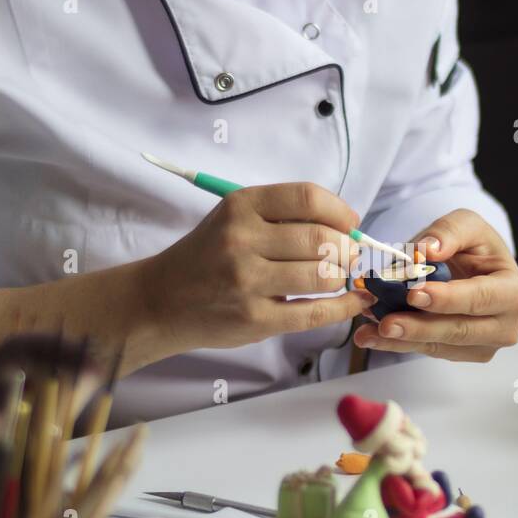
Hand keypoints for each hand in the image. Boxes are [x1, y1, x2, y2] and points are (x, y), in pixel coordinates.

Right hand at [140, 182, 374, 353]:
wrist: (161, 301)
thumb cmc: (207, 256)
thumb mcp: (233, 220)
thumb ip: (281, 217)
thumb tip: (346, 229)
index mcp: (241, 207)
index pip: (307, 197)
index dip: (339, 211)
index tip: (350, 224)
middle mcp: (242, 240)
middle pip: (320, 238)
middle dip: (346, 248)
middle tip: (349, 255)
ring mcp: (248, 282)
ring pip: (322, 276)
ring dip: (342, 276)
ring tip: (339, 276)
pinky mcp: (255, 319)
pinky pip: (315, 313)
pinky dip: (344, 307)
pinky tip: (356, 302)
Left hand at [353, 209, 517, 361]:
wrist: (471, 268)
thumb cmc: (473, 247)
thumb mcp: (465, 225)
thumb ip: (448, 232)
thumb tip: (426, 251)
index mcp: (511, 291)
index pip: (480, 298)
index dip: (448, 298)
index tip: (414, 294)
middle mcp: (504, 325)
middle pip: (459, 331)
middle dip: (419, 327)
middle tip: (386, 322)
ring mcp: (483, 345)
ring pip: (439, 346)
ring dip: (401, 340)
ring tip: (368, 332)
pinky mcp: (460, 354)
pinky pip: (427, 351)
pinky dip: (397, 344)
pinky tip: (372, 335)